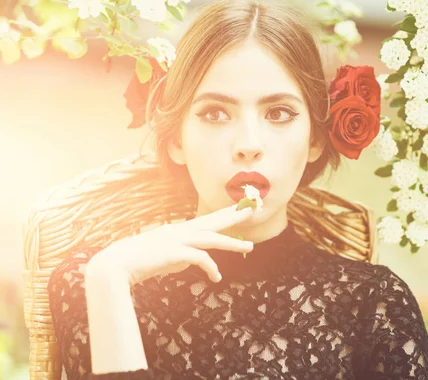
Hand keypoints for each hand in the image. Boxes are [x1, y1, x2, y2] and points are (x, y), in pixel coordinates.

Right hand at [86, 203, 254, 284]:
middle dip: (234, 215)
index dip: (224, 214)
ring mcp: (177, 240)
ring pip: (211, 238)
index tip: (239, 209)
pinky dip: (211, 268)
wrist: (116, 265)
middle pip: (212, 221)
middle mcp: (179, 231)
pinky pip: (200, 259)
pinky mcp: (174, 253)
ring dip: (232, 242)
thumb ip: (182, 255)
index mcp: (178, 230)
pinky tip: (216, 278)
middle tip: (253, 208)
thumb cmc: (139, 261)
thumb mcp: (165, 256)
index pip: (206, 220)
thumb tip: (196, 260)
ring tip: (249, 246)